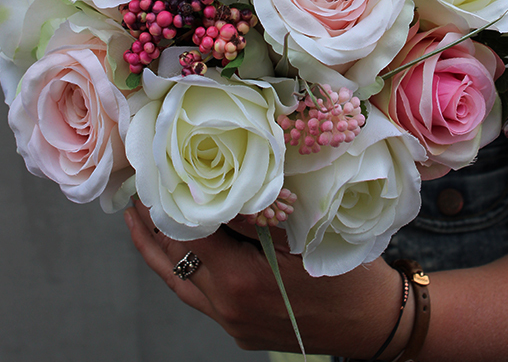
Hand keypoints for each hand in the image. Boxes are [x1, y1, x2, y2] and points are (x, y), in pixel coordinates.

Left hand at [125, 201, 401, 356]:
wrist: (374, 324)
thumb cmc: (346, 273)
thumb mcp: (301, 233)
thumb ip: (255, 215)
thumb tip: (220, 187)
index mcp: (241, 280)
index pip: (188, 236)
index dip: (168, 205)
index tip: (154, 177)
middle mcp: (228, 308)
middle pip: (172, 265)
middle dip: (151, 229)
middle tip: (132, 198)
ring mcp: (232, 324)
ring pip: (181, 285)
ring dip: (160, 253)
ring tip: (140, 223)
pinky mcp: (240, 331)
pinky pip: (201, 296)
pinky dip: (186, 270)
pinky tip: (185, 249)